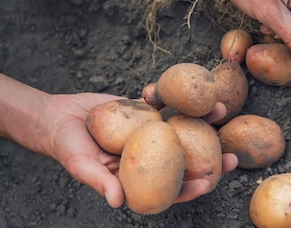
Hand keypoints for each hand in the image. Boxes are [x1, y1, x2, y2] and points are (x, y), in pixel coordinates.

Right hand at [38, 93, 236, 207]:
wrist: (57, 117)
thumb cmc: (68, 148)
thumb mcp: (82, 166)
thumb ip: (101, 182)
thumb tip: (119, 202)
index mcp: (141, 176)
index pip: (171, 188)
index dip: (191, 188)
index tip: (210, 182)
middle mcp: (151, 155)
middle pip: (186, 159)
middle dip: (211, 158)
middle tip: (232, 155)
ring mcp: (151, 132)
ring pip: (183, 127)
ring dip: (202, 119)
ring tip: (220, 107)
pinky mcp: (146, 110)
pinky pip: (166, 102)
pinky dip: (175, 95)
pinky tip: (190, 87)